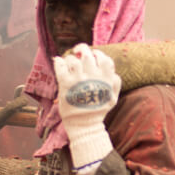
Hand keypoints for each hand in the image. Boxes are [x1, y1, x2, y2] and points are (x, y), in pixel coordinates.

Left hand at [54, 44, 120, 171]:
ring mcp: (78, 80)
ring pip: (73, 59)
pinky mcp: (65, 84)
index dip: (99, 54)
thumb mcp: (113, 98)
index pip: (104, 59)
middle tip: (79, 50)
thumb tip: (112, 71)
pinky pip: (60, 66)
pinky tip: (59, 61)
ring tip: (70, 62)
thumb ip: (115, 82)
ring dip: (70, 58)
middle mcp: (92, 77)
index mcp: (105, 79)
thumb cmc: (98, 110)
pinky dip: (58, 62)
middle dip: (82, 49)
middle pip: (87, 54)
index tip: (94, 55)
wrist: (84, 125)